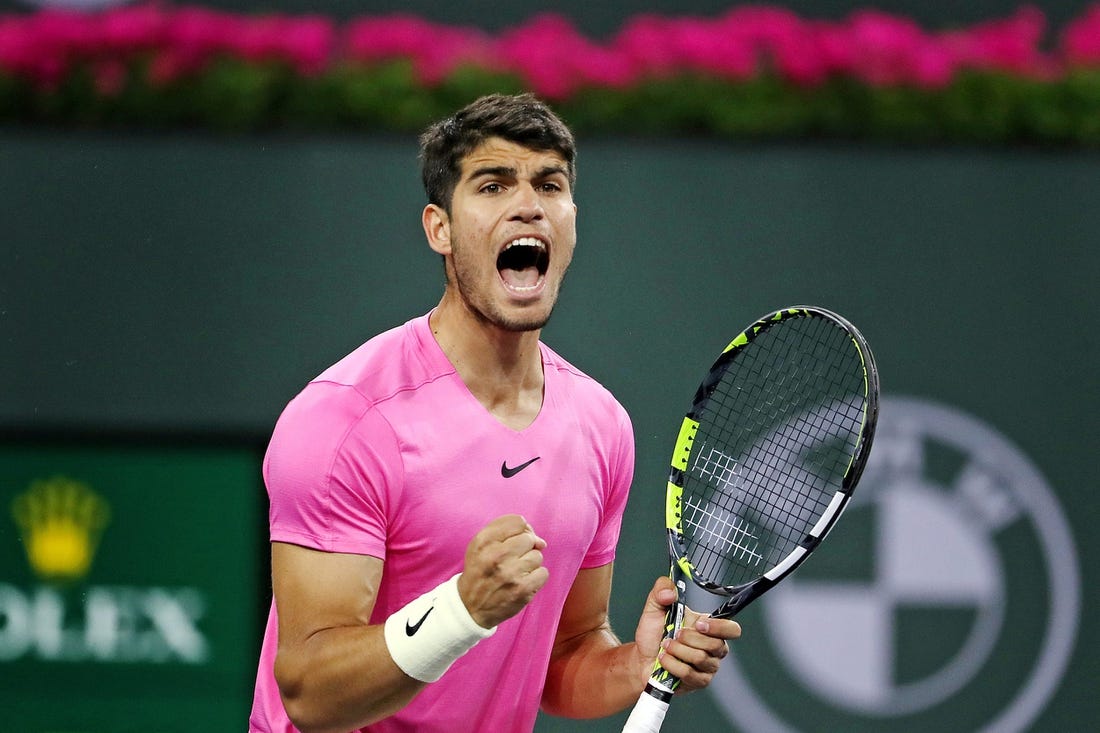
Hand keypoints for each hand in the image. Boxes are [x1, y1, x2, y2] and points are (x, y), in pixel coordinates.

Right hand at [457, 514, 548, 627]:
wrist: (470, 607)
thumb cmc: (479, 571)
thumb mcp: (480, 544)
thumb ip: (506, 530)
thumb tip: (540, 540)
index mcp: (484, 541)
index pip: (518, 521)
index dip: (521, 530)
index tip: (516, 540)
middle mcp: (496, 555)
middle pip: (529, 538)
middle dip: (525, 548)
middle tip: (513, 560)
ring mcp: (510, 573)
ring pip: (537, 556)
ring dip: (530, 564)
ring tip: (516, 572)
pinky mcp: (522, 590)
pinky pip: (543, 573)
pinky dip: (536, 578)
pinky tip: (522, 582)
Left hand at [633, 576, 741, 693]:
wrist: (641, 658)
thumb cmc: (653, 633)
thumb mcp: (654, 607)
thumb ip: (661, 590)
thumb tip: (670, 592)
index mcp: (709, 627)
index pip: (731, 629)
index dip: (719, 627)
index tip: (698, 625)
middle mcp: (714, 647)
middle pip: (716, 645)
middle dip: (689, 639)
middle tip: (673, 635)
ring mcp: (708, 666)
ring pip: (701, 659)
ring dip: (678, 651)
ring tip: (665, 646)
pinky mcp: (699, 681)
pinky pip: (690, 674)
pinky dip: (672, 664)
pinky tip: (664, 660)